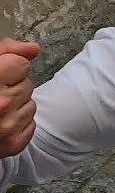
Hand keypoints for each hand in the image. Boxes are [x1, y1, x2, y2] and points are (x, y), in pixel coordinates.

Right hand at [0, 38, 38, 156]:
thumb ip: (5, 52)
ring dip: (15, 107)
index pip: (22, 64)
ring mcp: (7, 127)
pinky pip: (30, 125)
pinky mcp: (13, 144)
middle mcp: (0, 104)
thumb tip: (33, 49)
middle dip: (11, 88)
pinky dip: (17, 124)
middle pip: (27, 84)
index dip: (8, 69)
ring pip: (30, 105)